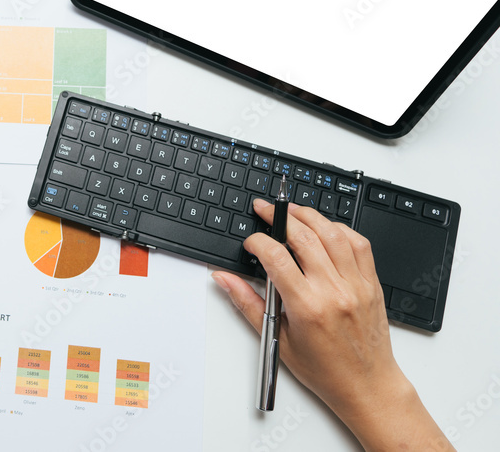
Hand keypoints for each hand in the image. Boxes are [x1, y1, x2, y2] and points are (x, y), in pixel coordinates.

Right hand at [212, 200, 453, 450]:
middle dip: (279, 216)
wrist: (367, 386)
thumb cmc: (325, 370)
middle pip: (304, 236)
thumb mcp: (277, 339)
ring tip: (292, 210)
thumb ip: (248, 303)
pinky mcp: (372, 283)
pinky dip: (340, 229)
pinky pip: (359, 244)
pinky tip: (325, 228)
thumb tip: (224, 279)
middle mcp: (334, 291)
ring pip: (332, 233)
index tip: (251, 243)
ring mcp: (356, 285)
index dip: (258, 242)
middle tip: (265, 209)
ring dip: (309, 215)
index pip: (276, 257)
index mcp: (307, 307)